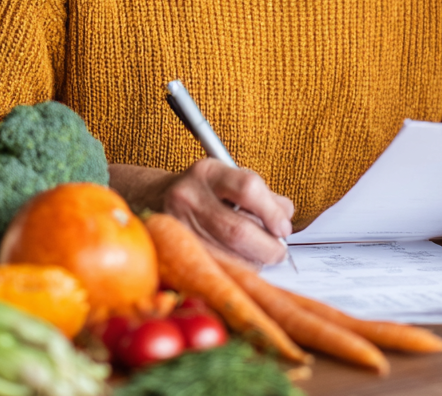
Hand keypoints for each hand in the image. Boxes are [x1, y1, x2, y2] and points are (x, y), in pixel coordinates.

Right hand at [108, 159, 294, 264]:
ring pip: (229, 255)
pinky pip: (216, 268)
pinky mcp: (175, 252)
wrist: (155, 199)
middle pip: (239, 230)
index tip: (284, 226)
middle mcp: (188, 197)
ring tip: (259, 254)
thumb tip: (286, 215)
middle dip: (268, 246)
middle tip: (279, 249)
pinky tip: (241, 262)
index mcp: (207, 172)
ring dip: (254, 261)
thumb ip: (262, 195)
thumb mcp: (229, 178)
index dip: (272, 211)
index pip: (248, 187)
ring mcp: (179, 227)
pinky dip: (237, 270)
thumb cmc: (203, 191)